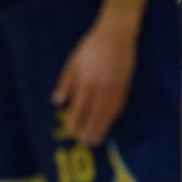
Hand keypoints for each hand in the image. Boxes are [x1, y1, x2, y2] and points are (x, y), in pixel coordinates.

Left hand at [51, 15, 135, 145]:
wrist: (116, 36)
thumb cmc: (90, 48)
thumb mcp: (73, 62)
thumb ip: (65, 83)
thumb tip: (57, 102)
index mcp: (84, 82)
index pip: (78, 108)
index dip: (74, 122)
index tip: (69, 134)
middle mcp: (99, 89)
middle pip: (93, 115)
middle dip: (87, 131)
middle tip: (82, 145)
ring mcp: (114, 89)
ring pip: (107, 115)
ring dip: (101, 129)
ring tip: (95, 141)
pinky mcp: (124, 88)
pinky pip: (118, 108)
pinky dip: (112, 119)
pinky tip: (108, 125)